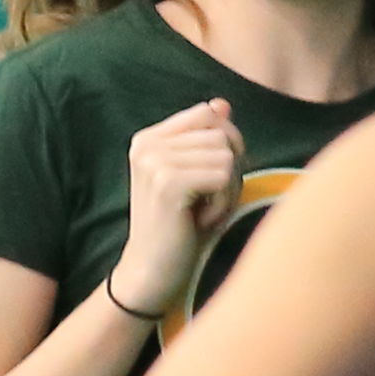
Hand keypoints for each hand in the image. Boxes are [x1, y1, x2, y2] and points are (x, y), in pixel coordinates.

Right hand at [111, 99, 244, 317]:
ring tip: (201, 212)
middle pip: (221, 133)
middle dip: (228, 170)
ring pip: (227, 154)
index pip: (208, 113)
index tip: (207, 180)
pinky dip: (223, 202)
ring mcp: (154, 162)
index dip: (224, 144)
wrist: (151, 273)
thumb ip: (206, 138)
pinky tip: (200, 220)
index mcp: (148, 138)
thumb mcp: (195, 176)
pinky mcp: (168, 182)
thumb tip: (222, 103)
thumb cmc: (178, 227)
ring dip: (226, 190)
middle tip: (204, 202)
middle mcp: (146, 144)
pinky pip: (225, 175)